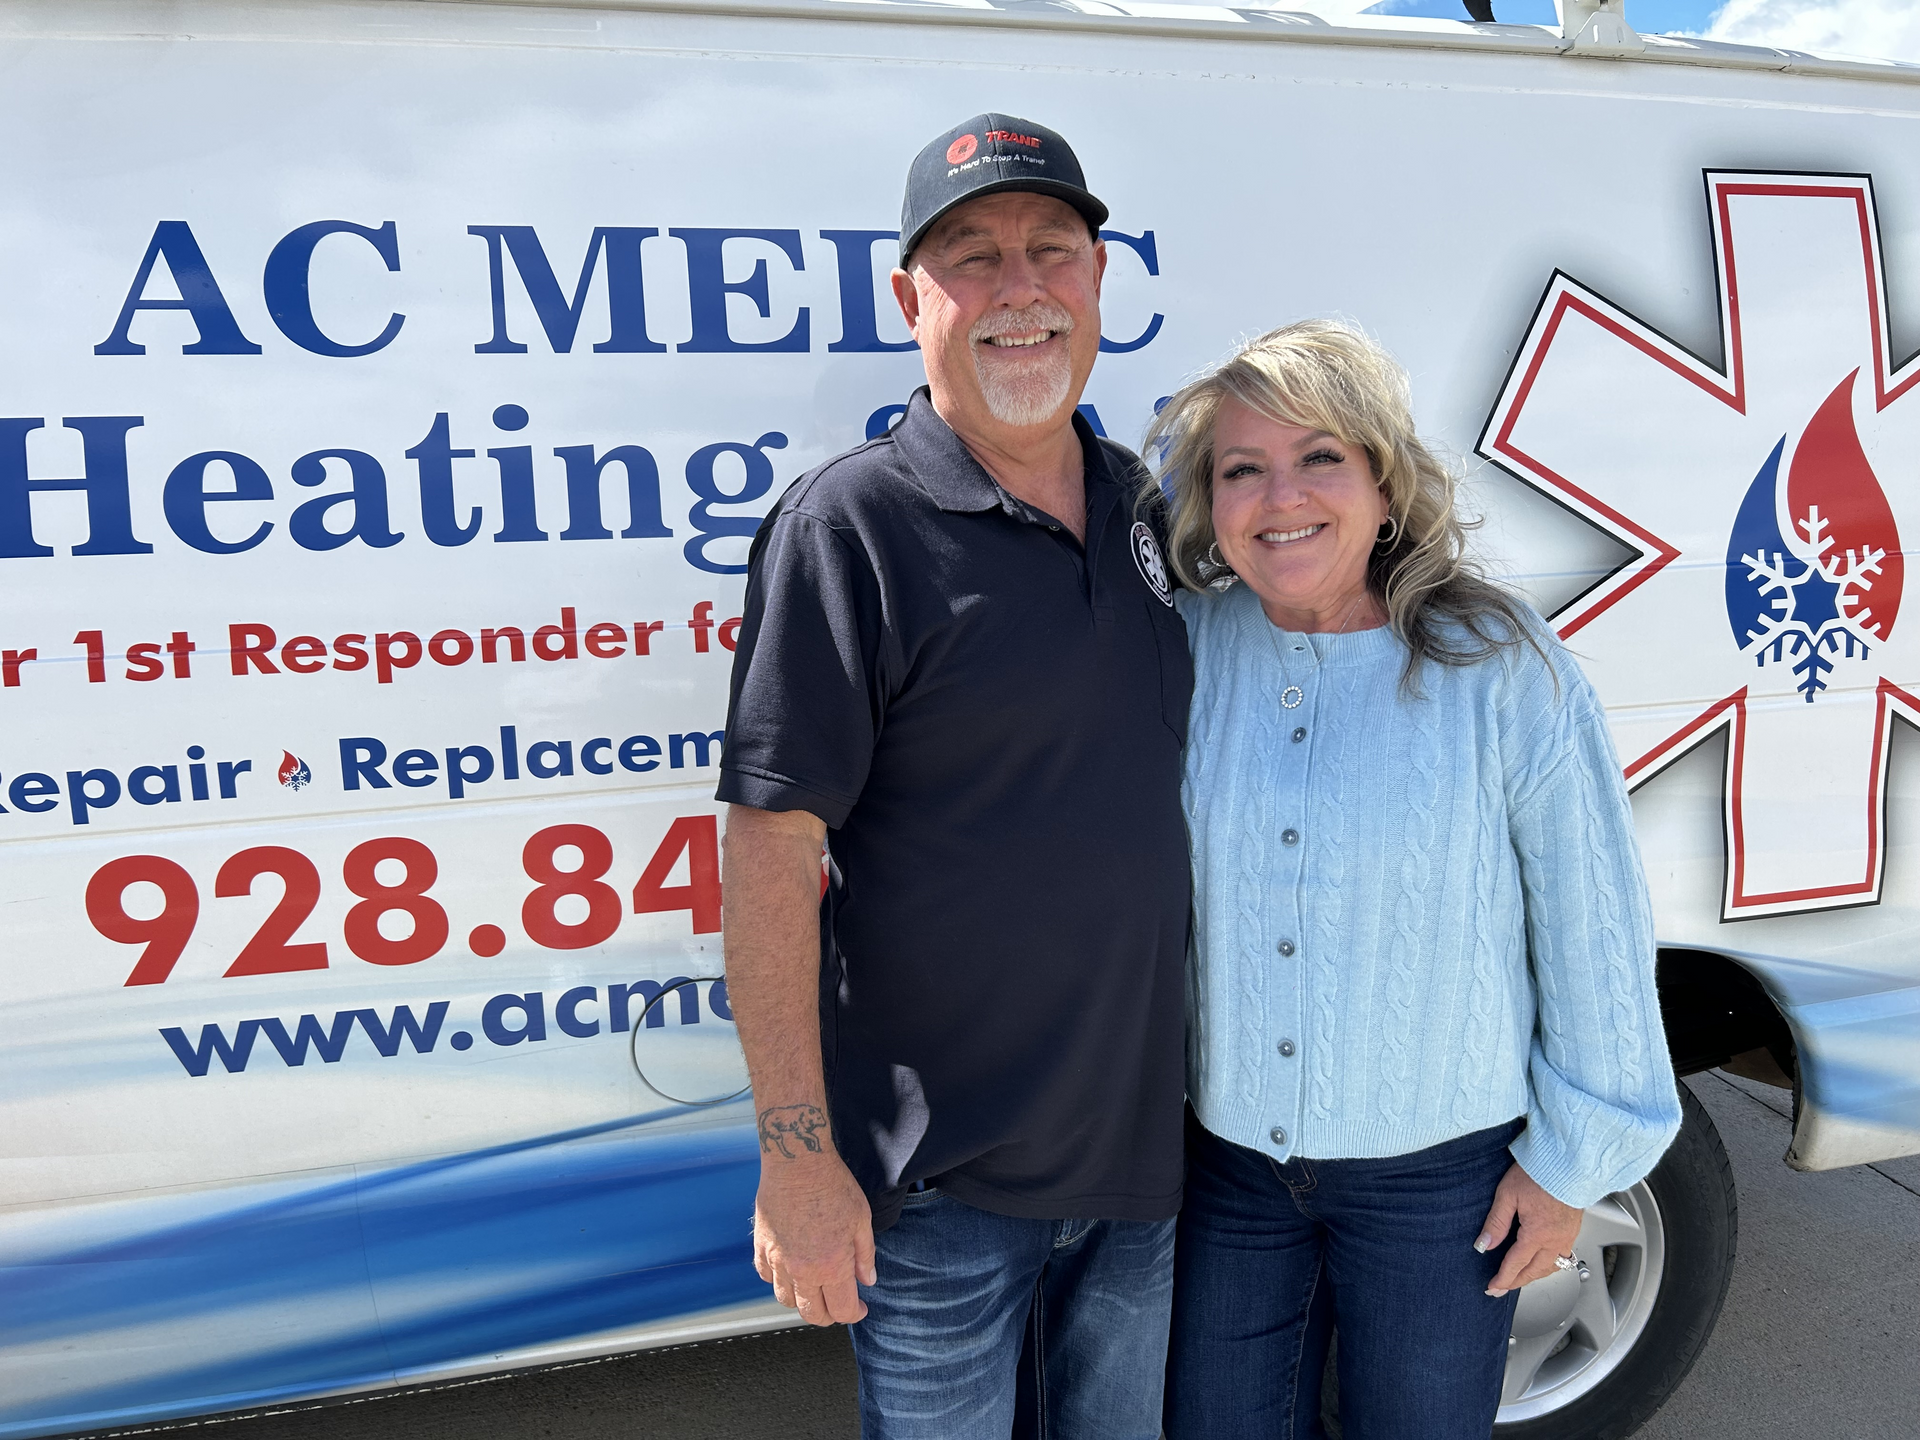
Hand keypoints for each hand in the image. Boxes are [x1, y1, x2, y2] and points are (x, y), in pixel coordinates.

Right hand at [752, 1128, 876, 1325]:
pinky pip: (766, 1278)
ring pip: (787, 1300)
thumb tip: (867, 1280)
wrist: (798, 1163)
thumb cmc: (833, 1186)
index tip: (860, 1308)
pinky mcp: (761, 1248)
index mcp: (831, 1266)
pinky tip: (790, 1270)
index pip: (842, 1310)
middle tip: (838, 1305)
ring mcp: (778, 1261)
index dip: (854, 1314)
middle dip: (828, 1316)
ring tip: (815, 1290)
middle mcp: (802, 1271)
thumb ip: (865, 1255)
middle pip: (812, 1314)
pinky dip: (779, 1281)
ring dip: (802, 1301)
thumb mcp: (861, 1219)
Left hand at [1476, 1161, 1583, 1296]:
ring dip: (1533, 1276)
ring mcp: (1567, 1237)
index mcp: (1537, 1234)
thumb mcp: (1508, 1194)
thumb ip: (1496, 1222)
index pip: (1516, 1264)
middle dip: (1516, 1282)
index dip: (1503, 1278)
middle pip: (1534, 1271)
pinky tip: (1541, 1264)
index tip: (1492, 1287)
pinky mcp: (1573, 1230)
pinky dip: (1549, 1266)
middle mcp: (1555, 1240)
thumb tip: (1484, 1245)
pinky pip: (1562, 1258)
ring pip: (1550, 1267)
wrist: (1568, 1162)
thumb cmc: (1538, 1173)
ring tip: (1519, 1279)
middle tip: (1501, 1289)